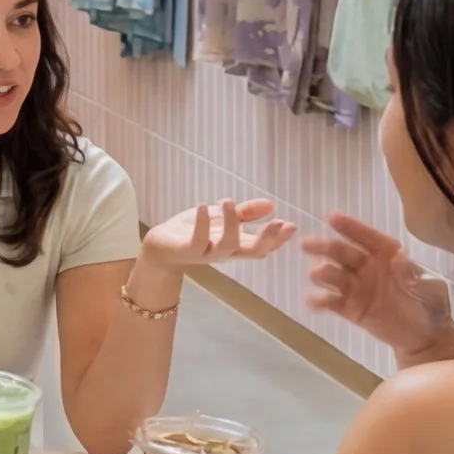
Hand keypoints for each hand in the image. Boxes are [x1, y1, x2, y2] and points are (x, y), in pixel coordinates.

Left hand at [140, 198, 297, 275]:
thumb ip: (245, 213)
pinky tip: (203, 206)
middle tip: (278, 222)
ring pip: (227, 246)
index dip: (278, 238)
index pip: (263, 245)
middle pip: (253, 251)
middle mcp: (226, 251)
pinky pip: (197, 241)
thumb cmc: (193, 231)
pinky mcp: (187, 250)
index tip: (292, 225)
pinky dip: (202, 224)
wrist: (161, 247)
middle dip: (267, 238)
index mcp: (236, 245)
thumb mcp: (221, 218)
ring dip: (231, 223)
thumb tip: (271, 204)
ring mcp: (207, 252)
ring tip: (229, 201)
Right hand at [304, 213, 453, 364]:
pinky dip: (320, 301)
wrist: (426, 339)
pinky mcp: (351, 309)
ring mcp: (357, 288)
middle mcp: (368, 267)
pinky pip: (332, 302)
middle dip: (325, 247)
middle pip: (343, 253)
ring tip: (315, 274)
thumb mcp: (431, 289)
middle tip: (307, 244)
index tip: (331, 218)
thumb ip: (414, 276)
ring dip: (322, 273)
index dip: (350, 227)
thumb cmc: (432, 307)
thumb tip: (399, 258)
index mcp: (388, 255)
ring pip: (335, 276)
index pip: (367, 238)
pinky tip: (312, 301)